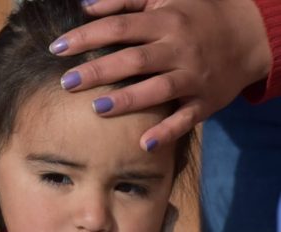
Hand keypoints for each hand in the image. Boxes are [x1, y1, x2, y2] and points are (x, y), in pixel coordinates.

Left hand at [51, 0, 271, 150]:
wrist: (249, 34)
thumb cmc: (194, 15)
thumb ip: (124, 1)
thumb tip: (85, 6)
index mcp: (166, 22)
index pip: (119, 28)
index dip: (87, 36)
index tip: (57, 48)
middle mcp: (179, 49)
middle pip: (134, 60)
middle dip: (98, 71)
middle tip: (65, 82)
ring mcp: (193, 77)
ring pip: (158, 89)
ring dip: (127, 100)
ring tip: (95, 108)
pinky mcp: (204, 102)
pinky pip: (185, 119)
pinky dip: (166, 132)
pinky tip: (143, 144)